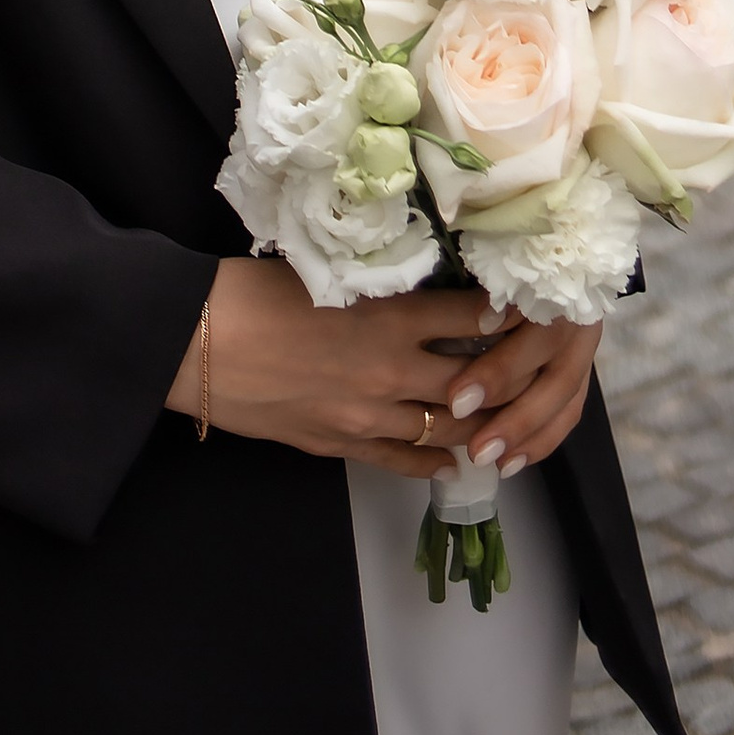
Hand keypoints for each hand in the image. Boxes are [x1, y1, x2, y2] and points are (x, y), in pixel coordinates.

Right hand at [167, 258, 600, 477]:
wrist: (199, 341)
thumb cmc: (252, 290)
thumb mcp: (325, 273)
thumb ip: (375, 286)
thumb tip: (413, 285)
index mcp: (385, 315)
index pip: (466, 317)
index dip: (504, 314)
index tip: (529, 308)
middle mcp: (387, 369)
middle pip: (469, 382)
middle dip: (505, 379)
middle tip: (533, 371)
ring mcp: (365, 414)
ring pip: (443, 428)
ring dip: (478, 426)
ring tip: (507, 420)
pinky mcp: (339, 443)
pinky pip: (400, 459)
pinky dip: (432, 461)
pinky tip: (453, 461)